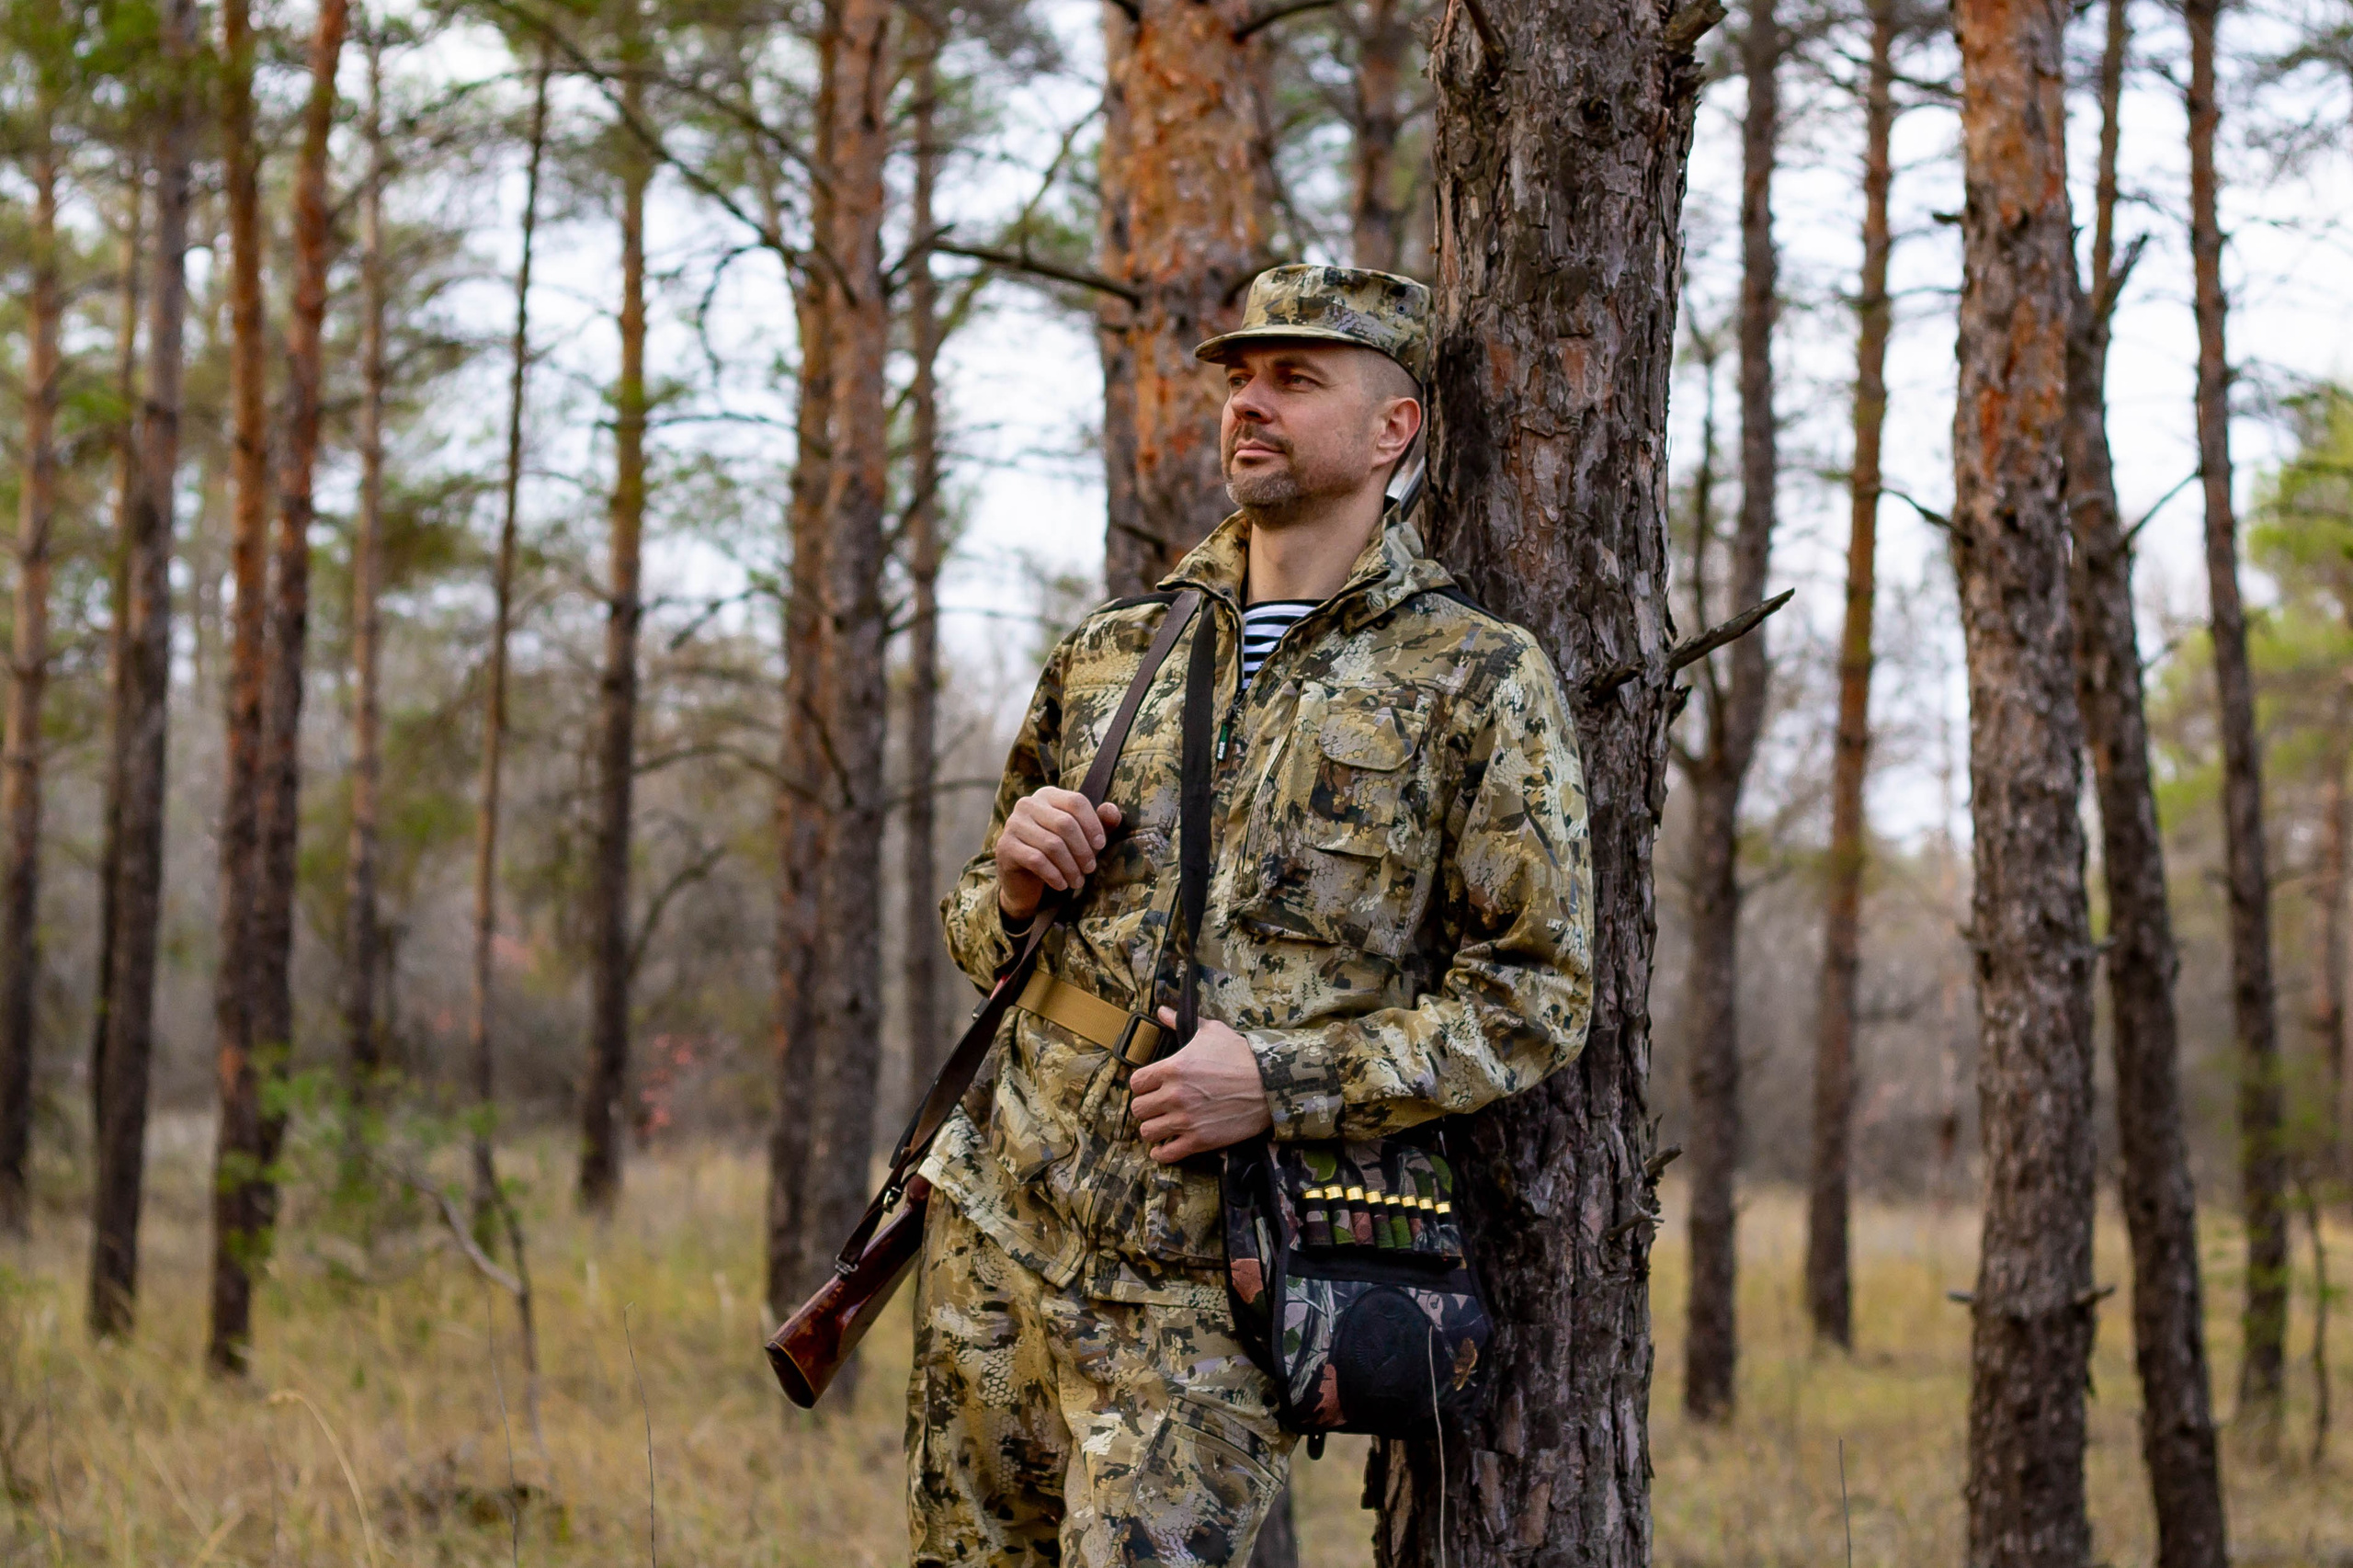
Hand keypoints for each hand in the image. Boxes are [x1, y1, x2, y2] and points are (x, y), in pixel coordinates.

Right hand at [996, 788, 1121, 921]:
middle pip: (1065, 824)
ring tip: (1078, 881)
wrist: (1024, 881)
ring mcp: (1013, 824)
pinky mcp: (1005, 847)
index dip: (1093, 824)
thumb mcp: (1083, 837)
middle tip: (1090, 868)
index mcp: (1048, 795)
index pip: (1076, 802)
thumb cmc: (1058, 853)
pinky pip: (1036, 860)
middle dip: (1083, 850)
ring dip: (1070, 867)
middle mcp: (1027, 804)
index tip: (1101, 845)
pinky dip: (1054, 875)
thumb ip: (1101, 822)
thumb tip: (1111, 811)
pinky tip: (1062, 885)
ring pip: (1052, 844)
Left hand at [1130, 1008, 1272, 1162]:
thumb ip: (1181, 1022)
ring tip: (1160, 1126)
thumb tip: (1163, 1010)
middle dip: (1146, 1108)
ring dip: (1153, 1129)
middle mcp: (1174, 1095)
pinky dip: (1162, 1153)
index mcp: (1172, 1068)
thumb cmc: (1241, 1055)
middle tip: (1156, 1107)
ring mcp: (1186, 1120)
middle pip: (1138, 1109)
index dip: (1141, 1086)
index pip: (1136, 1083)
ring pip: (1148, 1132)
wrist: (1270, 1084)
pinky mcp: (1199, 1140)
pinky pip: (1167, 1154)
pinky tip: (1163, 1149)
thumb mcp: (1211, 1031)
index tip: (1150, 1088)